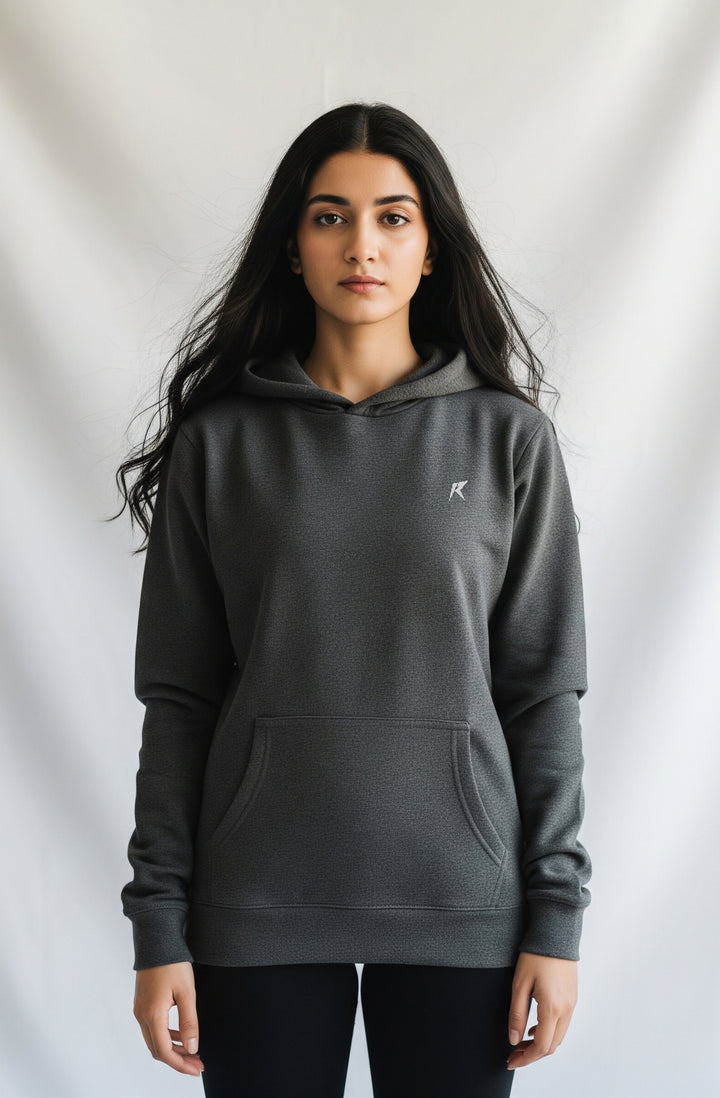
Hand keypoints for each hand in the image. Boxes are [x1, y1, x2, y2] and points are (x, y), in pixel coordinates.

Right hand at [132, 961, 203, 1075]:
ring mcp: (140, 1010)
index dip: (181, 1064)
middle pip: (158, 1050)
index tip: (196, 1069)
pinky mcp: (143, 1003)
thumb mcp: (187, 992)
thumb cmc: (172, 963)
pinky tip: (182, 1035)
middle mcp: (142, 1016)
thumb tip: (191, 1048)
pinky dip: (167, 1036)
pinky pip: (153, 1028)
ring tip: (192, 1052)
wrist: (157, 941)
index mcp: (152, 1015)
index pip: (165, 1051)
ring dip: (173, 1049)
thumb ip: (189, 1022)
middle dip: (177, 1060)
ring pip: (155, 1040)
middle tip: (197, 1064)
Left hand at [506, 951, 577, 1069]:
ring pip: (558, 1036)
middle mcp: (566, 1010)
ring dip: (541, 1044)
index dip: (526, 1058)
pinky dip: (549, 1031)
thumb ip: (517, 1014)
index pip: (542, 1046)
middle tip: (513, 1054)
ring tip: (520, 1041)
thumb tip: (513, 1040)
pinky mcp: (572, 997)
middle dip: (532, 1054)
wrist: (555, 933)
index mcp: (553, 1008)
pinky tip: (534, 1027)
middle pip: (552, 1045)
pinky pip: (562, 1024)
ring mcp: (572, 1004)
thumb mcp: (519, 984)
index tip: (511, 1061)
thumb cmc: (535, 955)